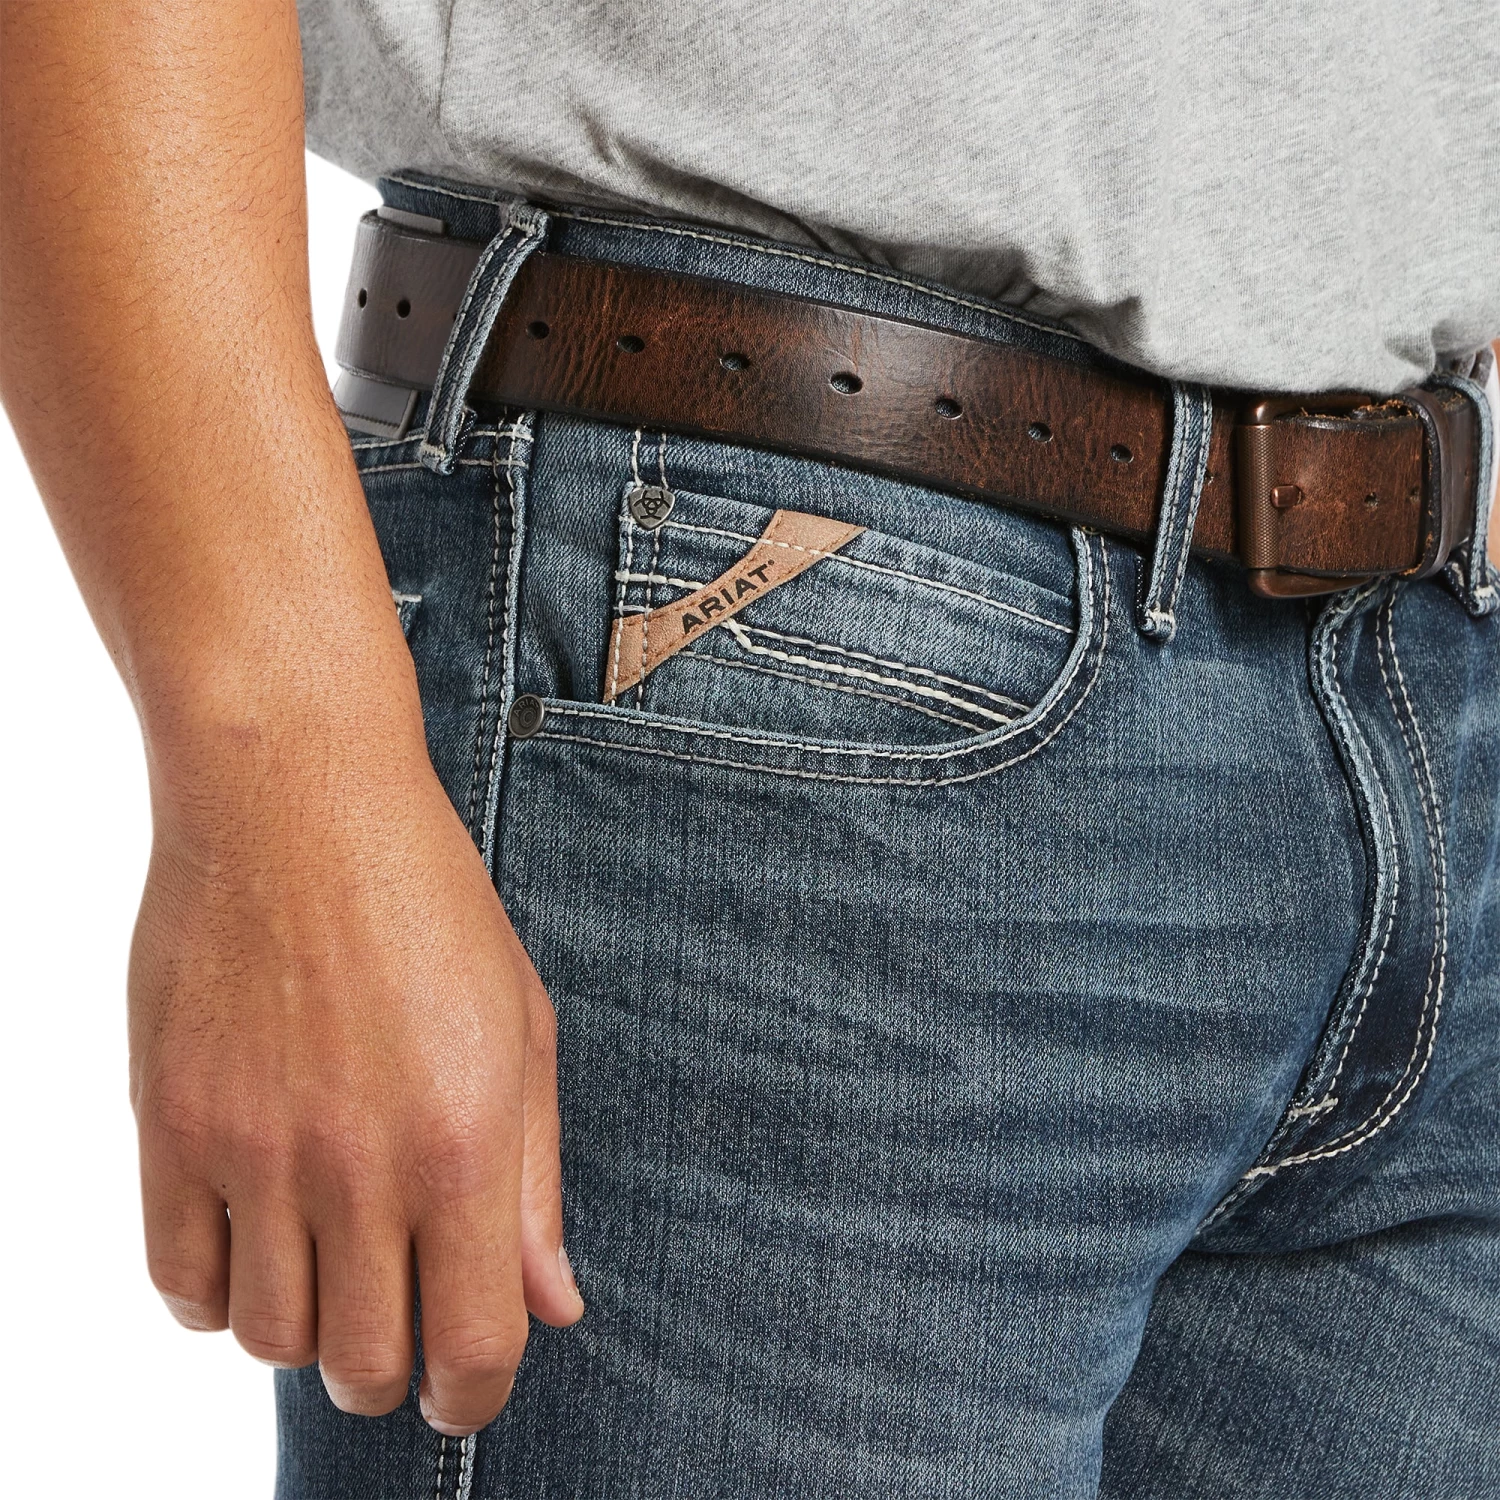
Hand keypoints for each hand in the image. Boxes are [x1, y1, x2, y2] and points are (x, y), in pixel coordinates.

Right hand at [128, 747, 581, 1434]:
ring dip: (308, 1328)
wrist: (296, 802)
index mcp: (464, 1141)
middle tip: (399, 1315)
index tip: (470, 1387)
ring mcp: (252, 1149)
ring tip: (329, 1262)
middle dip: (394, 1369)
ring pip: (270, 1340)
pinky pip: (180, 1286)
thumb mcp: (521, 1030)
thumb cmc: (429, 905)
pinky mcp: (168, 1126)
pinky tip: (256, 1241)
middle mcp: (357, 1164)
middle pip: (365, 1365)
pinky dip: (219, 1296)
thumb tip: (552, 1309)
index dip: (475, 1396)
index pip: (471, 1349)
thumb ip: (535, 1183)